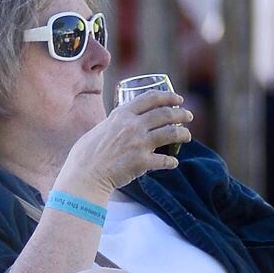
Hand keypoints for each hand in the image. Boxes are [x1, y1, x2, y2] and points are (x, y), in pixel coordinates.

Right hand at [54, 92, 193, 202]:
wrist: (85, 175)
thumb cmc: (87, 154)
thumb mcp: (100, 128)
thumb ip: (114, 123)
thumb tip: (121, 121)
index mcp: (122, 114)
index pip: (151, 98)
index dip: (168, 97)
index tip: (178, 99)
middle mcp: (133, 125)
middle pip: (165, 114)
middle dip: (181, 113)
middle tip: (188, 116)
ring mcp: (139, 143)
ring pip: (171, 133)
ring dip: (183, 134)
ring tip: (187, 136)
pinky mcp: (142, 162)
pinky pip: (165, 160)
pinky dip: (172, 161)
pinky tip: (174, 162)